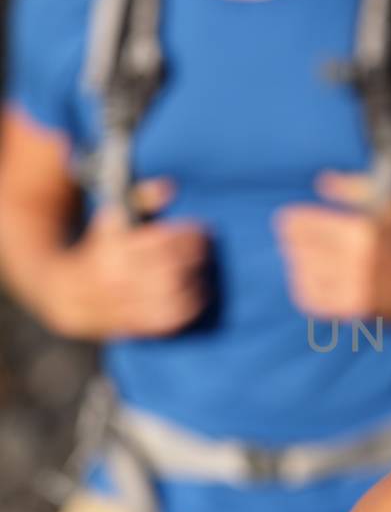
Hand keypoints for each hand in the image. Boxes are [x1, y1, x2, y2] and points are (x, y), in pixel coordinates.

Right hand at [49, 179, 208, 339]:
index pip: (162, 240)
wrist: (63, 292)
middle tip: (206, 253)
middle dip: (194, 259)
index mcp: (112, 246)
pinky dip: (187, 310)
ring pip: (170, 296)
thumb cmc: (98, 248)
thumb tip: (169, 187)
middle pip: (170, 268)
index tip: (203, 230)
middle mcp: (116, 276)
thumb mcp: (113, 218)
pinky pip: (165, 321)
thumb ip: (142, 199)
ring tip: (202, 276)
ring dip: (195, 286)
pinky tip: (196, 298)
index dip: (189, 234)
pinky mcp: (128, 324)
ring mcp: (122, 303)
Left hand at [274, 171, 390, 319]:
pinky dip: (305, 287)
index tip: (292, 220)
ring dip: (299, 264)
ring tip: (305, 258)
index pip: (302, 223)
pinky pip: (310, 298)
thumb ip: (353, 187)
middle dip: (294, 242)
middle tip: (296, 239)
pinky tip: (312, 279)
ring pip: (301, 273)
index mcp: (362, 230)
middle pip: (297, 248)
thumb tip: (322, 182)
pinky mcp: (352, 308)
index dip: (292, 219)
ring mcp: (354, 286)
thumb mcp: (387, 203)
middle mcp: (356, 260)